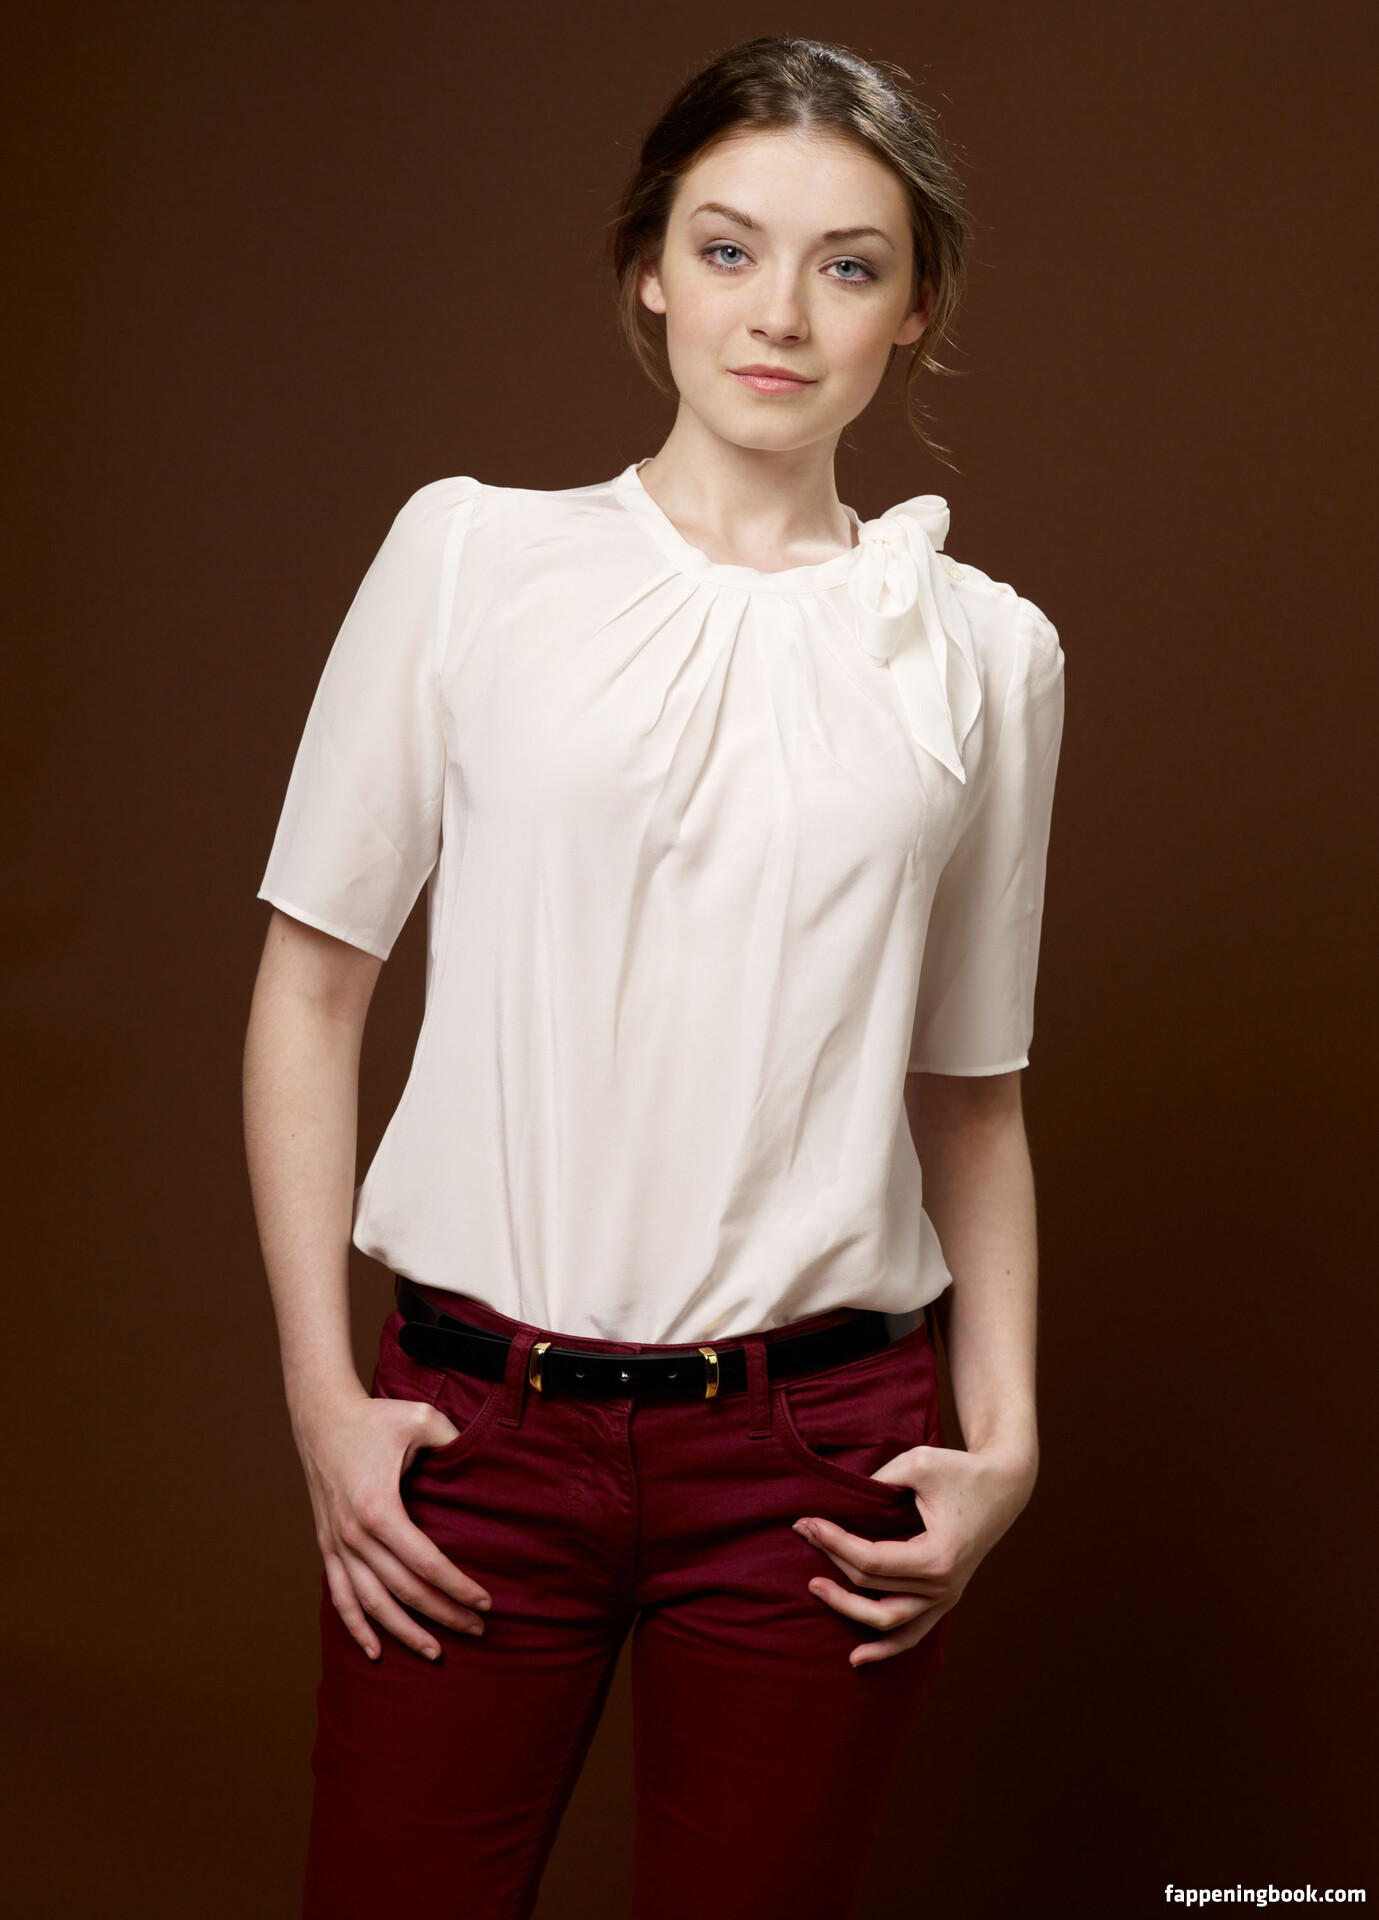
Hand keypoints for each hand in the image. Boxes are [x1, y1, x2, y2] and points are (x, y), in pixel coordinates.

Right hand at [292, 1383, 491, 1661]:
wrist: (321, 1416)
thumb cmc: (375, 1417)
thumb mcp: (422, 1418)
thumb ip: (455, 1440)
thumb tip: (488, 1462)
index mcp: (379, 1508)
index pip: (426, 1563)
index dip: (458, 1587)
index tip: (485, 1602)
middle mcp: (354, 1534)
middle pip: (404, 1590)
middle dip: (444, 1614)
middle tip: (477, 1629)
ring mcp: (337, 1544)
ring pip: (372, 1603)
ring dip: (404, 1631)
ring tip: (436, 1651)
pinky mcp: (327, 1545)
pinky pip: (340, 1596)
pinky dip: (356, 1627)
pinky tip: (376, 1651)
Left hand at [793, 1441, 1035, 1666]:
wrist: (1004, 1485)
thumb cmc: (960, 1470)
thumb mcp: (916, 1463)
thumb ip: (877, 1483)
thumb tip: (838, 1501)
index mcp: (938, 1557)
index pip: (869, 1560)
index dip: (832, 1542)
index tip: (806, 1522)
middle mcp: (943, 1586)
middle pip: (871, 1586)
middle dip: (831, 1560)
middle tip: (803, 1533)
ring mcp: (946, 1597)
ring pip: (888, 1621)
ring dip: (847, 1609)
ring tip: (815, 1589)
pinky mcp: (944, 1598)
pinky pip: (913, 1634)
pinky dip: (886, 1648)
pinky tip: (857, 1658)